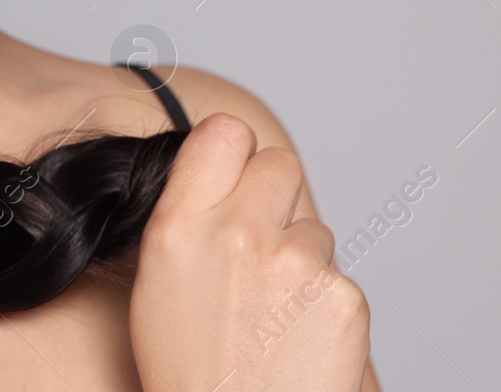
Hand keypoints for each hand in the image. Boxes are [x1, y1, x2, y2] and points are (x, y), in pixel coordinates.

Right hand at [131, 113, 369, 390]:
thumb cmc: (191, 370)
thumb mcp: (155, 285)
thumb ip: (187, 217)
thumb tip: (221, 171)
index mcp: (179, 227)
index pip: (223, 132)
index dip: (231, 154)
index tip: (231, 179)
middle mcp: (239, 234)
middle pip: (279, 163)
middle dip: (272, 197)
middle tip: (258, 247)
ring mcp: (298, 264)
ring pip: (313, 228)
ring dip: (298, 258)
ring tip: (271, 316)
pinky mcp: (345, 297)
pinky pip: (337, 276)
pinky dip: (323, 303)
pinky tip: (297, 340)